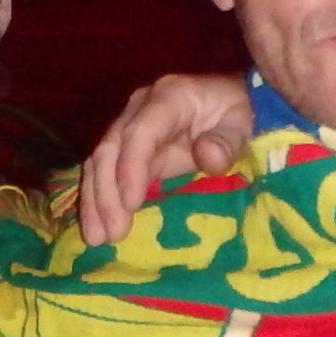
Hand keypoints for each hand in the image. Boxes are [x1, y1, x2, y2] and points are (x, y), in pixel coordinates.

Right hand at [80, 73, 255, 245]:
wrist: (226, 103)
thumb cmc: (234, 115)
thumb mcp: (241, 125)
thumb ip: (227, 142)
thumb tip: (207, 156)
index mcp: (168, 98)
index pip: (139, 132)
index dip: (130, 168)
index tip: (131, 205)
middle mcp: (139, 109)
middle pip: (110, 149)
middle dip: (106, 194)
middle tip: (112, 233)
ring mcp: (127, 127)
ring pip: (99, 163)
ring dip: (94, 202)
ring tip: (96, 238)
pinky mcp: (125, 149)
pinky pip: (102, 174)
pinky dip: (97, 201)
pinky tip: (97, 228)